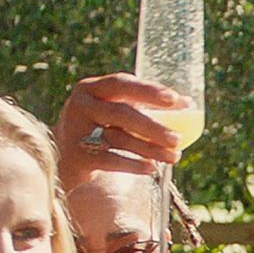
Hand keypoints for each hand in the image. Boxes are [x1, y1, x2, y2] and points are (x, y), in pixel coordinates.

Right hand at [54, 73, 185, 188]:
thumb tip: (189, 105)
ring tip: (173, 157)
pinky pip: (109, 160)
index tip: (174, 99)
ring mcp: (75, 131)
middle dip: (153, 127)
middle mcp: (80, 106)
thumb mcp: (117, 109)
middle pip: (121, 114)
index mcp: (92, 88)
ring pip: (118, 139)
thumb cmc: (102, 125)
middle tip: (177, 139)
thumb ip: (146, 105)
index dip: (148, 90)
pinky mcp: (76, 156)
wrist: (64, 154)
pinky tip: (151, 168)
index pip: (121, 84)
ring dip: (149, 149)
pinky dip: (133, 165)